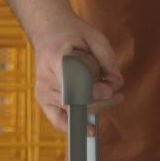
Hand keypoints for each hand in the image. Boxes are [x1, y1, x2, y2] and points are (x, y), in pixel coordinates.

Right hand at [28, 14, 123, 132]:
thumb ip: (106, 57)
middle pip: (75, 100)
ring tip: (109, 96)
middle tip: (117, 95)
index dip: (93, 90)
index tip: (110, 91)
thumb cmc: (73, 32)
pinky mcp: (42, 99)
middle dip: (101, 101)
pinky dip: (75, 125)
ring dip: (95, 108)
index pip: (74, 82)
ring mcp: (42, 90)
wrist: (48, 31)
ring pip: (72, 111)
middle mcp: (45, 77)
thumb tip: (117, 81)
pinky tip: (90, 129)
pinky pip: (58, 120)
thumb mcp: (93, 36)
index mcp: (55, 57)